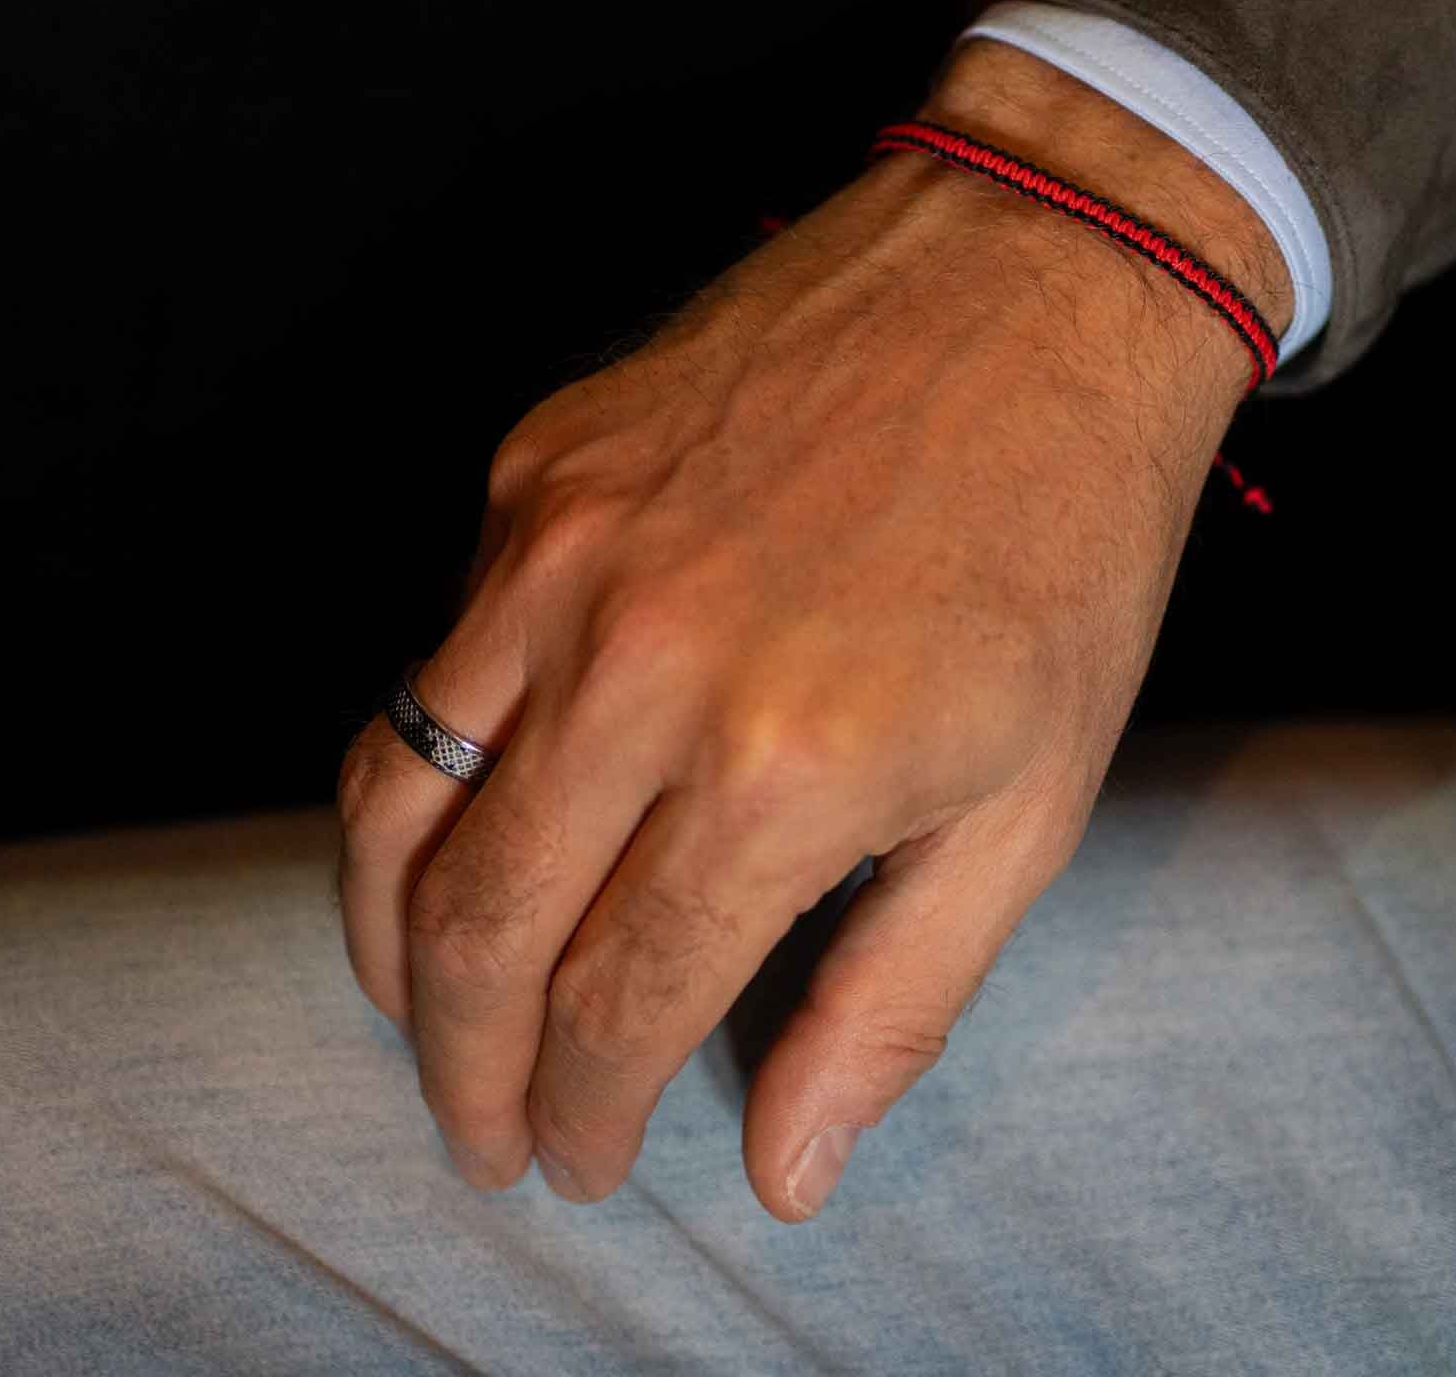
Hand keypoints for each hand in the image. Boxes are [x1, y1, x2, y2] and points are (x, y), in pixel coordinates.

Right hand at [335, 39, 1290, 1219]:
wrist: (1040, 286)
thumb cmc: (1065, 544)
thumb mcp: (1034, 801)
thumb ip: (894, 1002)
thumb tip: (782, 1169)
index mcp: (784, 768)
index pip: (616, 1001)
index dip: (585, 1110)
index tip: (582, 1155)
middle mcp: (642, 662)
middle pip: (477, 926)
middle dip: (462, 1064)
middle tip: (482, 1128)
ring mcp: (569, 547)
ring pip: (396, 793)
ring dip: (390, 934)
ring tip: (423, 1002)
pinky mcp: (539, 461)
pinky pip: (434, 646)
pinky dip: (428, 760)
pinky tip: (482, 801)